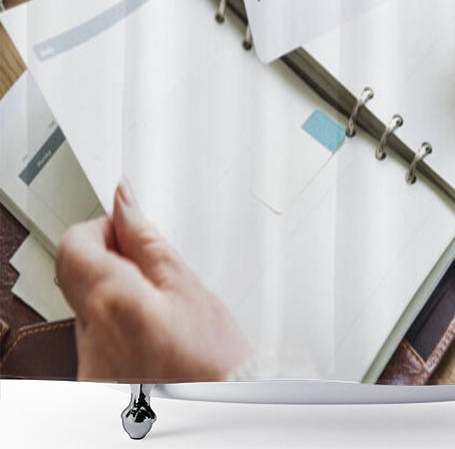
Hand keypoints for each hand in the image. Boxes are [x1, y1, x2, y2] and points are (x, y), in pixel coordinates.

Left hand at [55, 180, 251, 381]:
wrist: (221, 410)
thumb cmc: (214, 359)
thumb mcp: (189, 286)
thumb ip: (147, 241)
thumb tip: (124, 202)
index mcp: (114, 303)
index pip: (75, 244)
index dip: (104, 230)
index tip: (130, 236)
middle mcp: (89, 338)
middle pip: (78, 274)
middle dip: (113, 264)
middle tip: (155, 278)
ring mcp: (85, 364)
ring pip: (87, 305)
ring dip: (116, 298)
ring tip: (159, 314)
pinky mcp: (90, 381)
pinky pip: (93, 337)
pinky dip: (117, 328)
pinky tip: (149, 336)